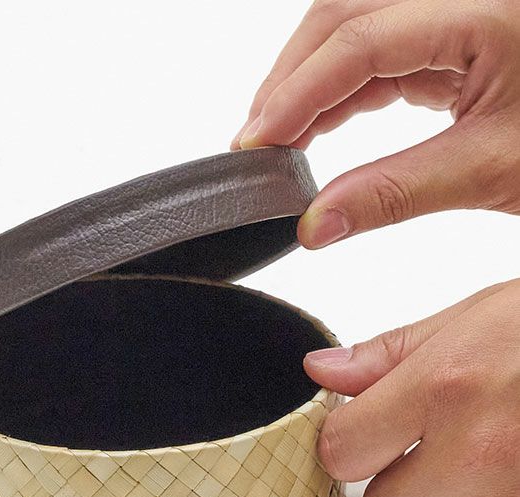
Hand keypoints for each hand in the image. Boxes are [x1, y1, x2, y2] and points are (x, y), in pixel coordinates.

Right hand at [231, 0, 519, 247]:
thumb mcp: (492, 171)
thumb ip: (393, 194)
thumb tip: (314, 224)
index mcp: (489, 11)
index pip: (362, 40)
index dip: (298, 93)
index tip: (255, 145)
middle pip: (344, 12)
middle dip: (289, 77)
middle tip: (255, 143)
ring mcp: (456, 6)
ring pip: (352, 22)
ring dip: (306, 79)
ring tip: (276, 138)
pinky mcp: (452, 28)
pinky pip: (375, 44)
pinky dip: (337, 87)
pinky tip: (316, 126)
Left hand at [303, 279, 519, 496]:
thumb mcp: (478, 316)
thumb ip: (390, 354)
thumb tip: (321, 371)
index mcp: (445, 386)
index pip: (341, 450)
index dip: (347, 442)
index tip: (361, 431)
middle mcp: (480, 449)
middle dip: (396, 481)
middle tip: (427, 446)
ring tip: (478, 461)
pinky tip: (515, 477)